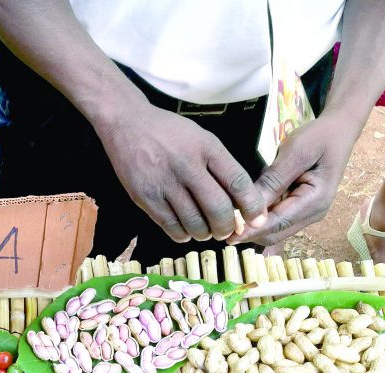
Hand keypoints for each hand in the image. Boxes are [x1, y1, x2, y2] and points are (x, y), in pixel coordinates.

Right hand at [96, 104, 267, 242]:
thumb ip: (220, 166)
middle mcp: (187, 166)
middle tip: (226, 231)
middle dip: (227, 227)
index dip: (252, 205)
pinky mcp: (146, 197)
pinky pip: (171, 227)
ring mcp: (164, 183)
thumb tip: (239, 202)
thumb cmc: (169, 132)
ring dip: (205, 234)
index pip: (237, 182)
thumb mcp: (201, 139)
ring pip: (194, 223)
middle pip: (217, 209)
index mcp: (207, 148)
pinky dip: (183, 235)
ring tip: (205, 231)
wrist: (127, 125)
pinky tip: (185, 231)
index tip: (257, 218)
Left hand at [235, 114, 360, 245]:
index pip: (278, 223)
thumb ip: (274, 181)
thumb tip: (251, 207)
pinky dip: (259, 218)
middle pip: (275, 233)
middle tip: (221, 228)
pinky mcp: (298, 208)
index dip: (252, 230)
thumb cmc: (319, 137)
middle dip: (249, 233)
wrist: (338, 130)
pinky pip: (275, 219)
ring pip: (274, 229)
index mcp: (315, 201)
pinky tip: (241, 211)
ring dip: (252, 227)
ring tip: (227, 221)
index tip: (228, 234)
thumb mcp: (295, 153)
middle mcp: (312, 213)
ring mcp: (306, 213)